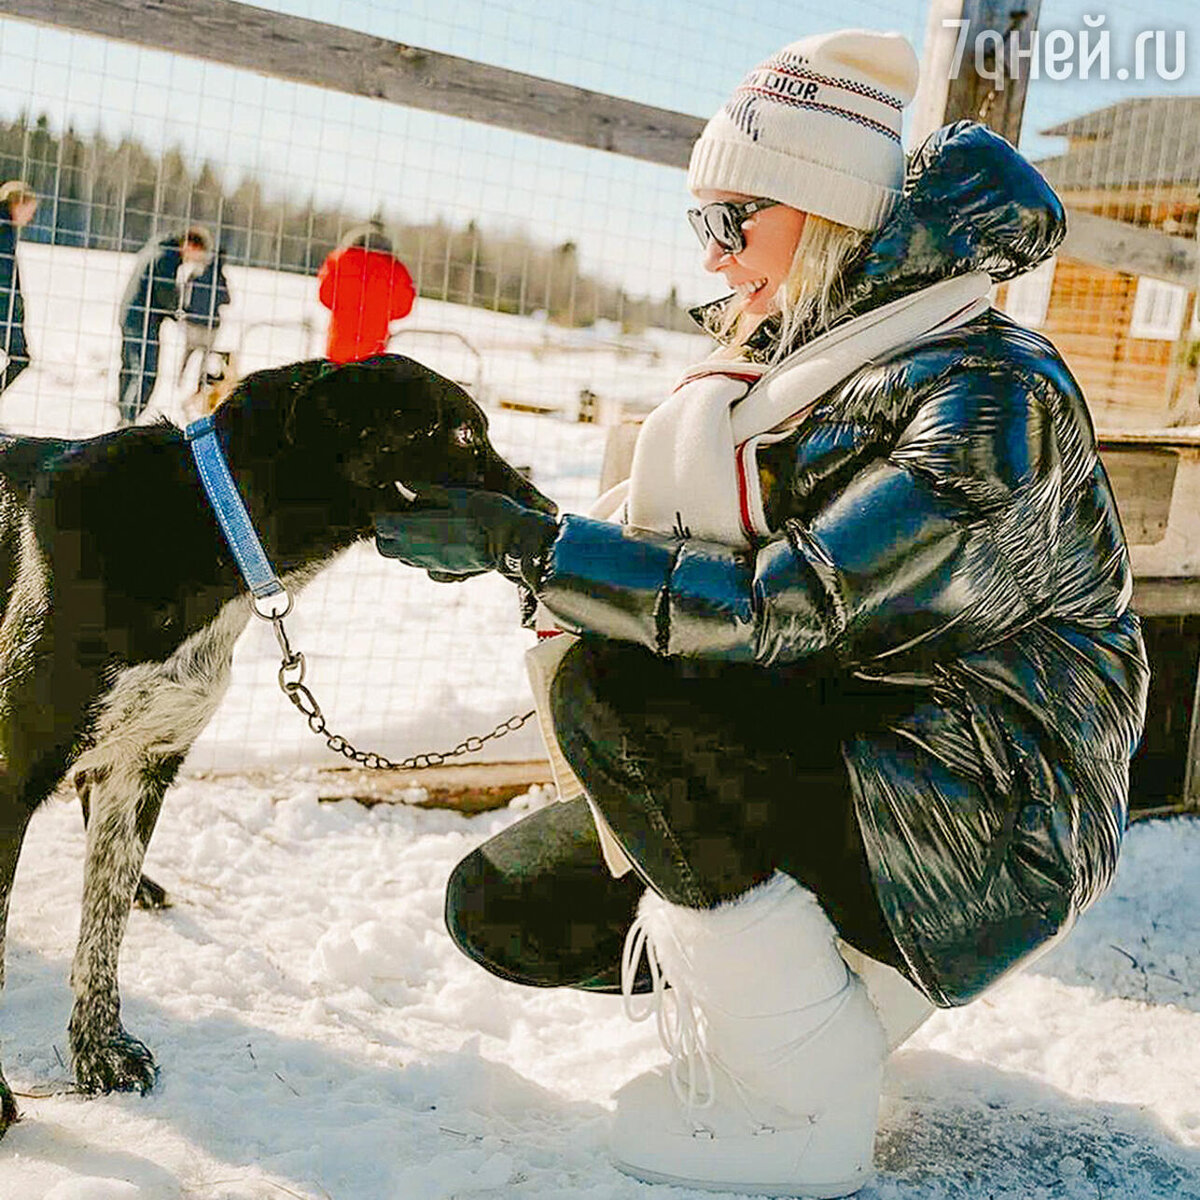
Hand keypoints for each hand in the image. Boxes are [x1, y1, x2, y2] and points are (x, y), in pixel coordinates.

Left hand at [374, 488, 558, 586]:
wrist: (513, 541)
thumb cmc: (487, 511)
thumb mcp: (456, 494)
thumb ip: (426, 490)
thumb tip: (404, 483)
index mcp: (415, 528)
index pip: (381, 524)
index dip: (383, 512)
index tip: (391, 501)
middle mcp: (419, 551)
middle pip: (385, 548)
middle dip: (386, 533)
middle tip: (399, 517)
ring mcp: (433, 564)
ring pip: (403, 560)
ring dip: (403, 544)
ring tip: (417, 527)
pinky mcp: (449, 572)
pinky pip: (424, 567)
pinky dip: (422, 556)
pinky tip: (437, 543)